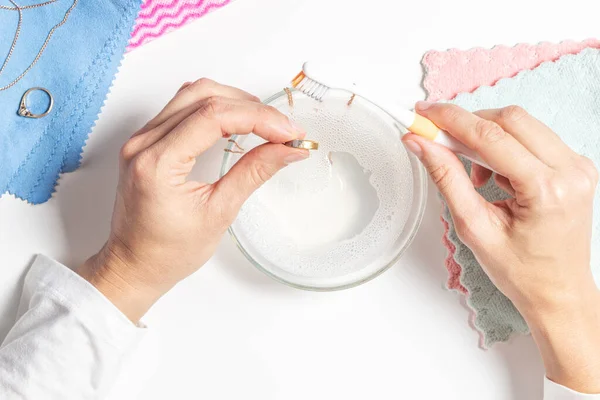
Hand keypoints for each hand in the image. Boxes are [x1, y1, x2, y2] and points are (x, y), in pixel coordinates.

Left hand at [78, 79, 307, 321]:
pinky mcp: (147, 140)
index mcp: (157, 164)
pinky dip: (215, 108)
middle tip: (282, 129)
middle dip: (251, 107)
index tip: (288, 132)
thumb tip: (287, 150)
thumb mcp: (219, 214)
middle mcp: (143, 143)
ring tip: (265, 123)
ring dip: (234, 101)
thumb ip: (253, 173)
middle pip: (204, 95)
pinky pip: (182, 106)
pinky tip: (236, 122)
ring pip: (193, 94)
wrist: (133, 265)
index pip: (213, 117)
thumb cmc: (168, 252)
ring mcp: (142, 138)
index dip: (258, 117)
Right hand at [403, 102, 599, 391]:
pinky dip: (505, 146)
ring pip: (522, 123)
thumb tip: (422, 144)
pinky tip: (494, 175)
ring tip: (473, 173)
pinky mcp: (575, 166)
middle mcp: (571, 171)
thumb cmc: (522, 271)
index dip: (452, 120)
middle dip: (469, 124)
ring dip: (487, 136)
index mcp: (547, 190)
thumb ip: (447, 178)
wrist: (558, 291)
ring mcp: (578, 166)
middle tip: (439, 138)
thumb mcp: (474, 227)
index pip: (491, 137)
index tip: (425, 115)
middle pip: (510, 119)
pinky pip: (534, 136)